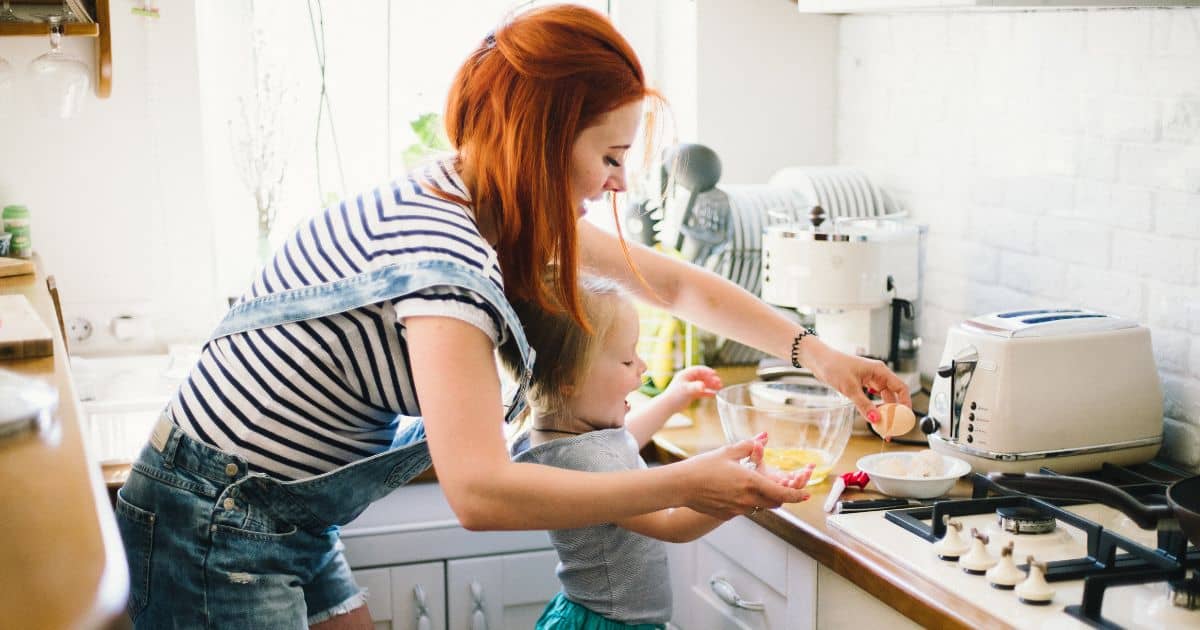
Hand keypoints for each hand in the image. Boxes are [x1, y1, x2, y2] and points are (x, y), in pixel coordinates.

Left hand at [662, 365, 721, 406]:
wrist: (668, 406)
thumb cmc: (675, 395)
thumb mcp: (686, 389)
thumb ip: (695, 387)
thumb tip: (703, 386)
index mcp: (686, 374)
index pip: (698, 370)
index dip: (707, 371)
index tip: (715, 374)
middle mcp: (688, 379)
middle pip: (702, 377)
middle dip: (711, 379)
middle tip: (719, 382)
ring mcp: (690, 386)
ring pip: (703, 384)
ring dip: (711, 385)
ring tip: (719, 388)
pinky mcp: (691, 394)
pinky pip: (701, 391)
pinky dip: (707, 392)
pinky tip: (714, 394)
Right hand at [676, 436, 811, 520]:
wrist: (681, 486)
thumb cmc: (703, 467)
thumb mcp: (728, 451)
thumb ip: (749, 446)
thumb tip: (763, 439)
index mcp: (751, 482)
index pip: (783, 493)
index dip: (798, 495)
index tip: (807, 495)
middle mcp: (747, 499)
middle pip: (775, 503)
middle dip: (781, 496)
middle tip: (782, 487)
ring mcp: (737, 510)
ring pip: (760, 507)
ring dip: (763, 499)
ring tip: (753, 486)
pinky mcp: (727, 515)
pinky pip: (744, 510)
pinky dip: (746, 502)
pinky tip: (733, 491)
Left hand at [803, 340, 911, 424]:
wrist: (818, 360)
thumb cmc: (834, 366)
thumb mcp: (850, 388)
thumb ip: (864, 404)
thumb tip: (876, 419)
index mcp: (880, 371)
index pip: (900, 388)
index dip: (906, 403)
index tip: (905, 417)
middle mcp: (877, 374)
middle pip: (892, 395)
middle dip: (893, 412)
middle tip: (891, 427)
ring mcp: (869, 379)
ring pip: (882, 398)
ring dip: (883, 411)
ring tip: (882, 425)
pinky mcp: (861, 384)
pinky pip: (872, 397)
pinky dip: (873, 407)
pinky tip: (872, 415)